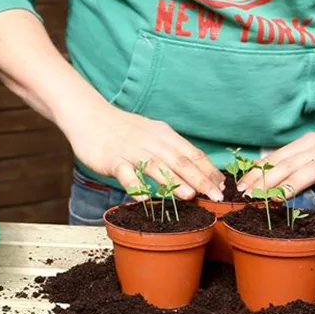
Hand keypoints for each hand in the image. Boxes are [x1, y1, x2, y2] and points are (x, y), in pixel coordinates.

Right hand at [64, 104, 224, 200]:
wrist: (91, 116)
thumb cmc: (123, 129)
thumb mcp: (152, 134)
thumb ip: (171, 150)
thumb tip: (195, 169)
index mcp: (165, 135)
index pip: (193, 154)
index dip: (210, 171)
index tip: (223, 187)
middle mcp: (152, 141)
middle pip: (180, 161)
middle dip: (201, 179)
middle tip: (216, 197)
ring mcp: (132, 150)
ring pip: (156, 165)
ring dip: (174, 181)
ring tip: (189, 195)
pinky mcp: (112, 159)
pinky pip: (125, 173)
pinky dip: (134, 185)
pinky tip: (142, 198)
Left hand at [237, 132, 314, 212]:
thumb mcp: (312, 150)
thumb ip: (290, 159)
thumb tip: (259, 169)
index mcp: (306, 144)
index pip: (275, 158)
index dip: (256, 172)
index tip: (239, 186)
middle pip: (287, 164)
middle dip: (265, 180)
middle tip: (249, 195)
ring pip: (311, 171)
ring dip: (291, 185)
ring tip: (275, 199)